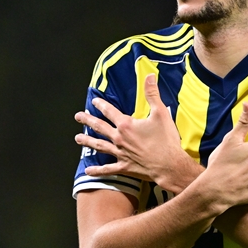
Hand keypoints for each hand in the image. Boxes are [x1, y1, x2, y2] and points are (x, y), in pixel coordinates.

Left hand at [74, 75, 201, 191]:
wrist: (170, 165)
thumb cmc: (166, 140)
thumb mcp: (161, 113)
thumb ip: (153, 94)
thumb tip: (149, 77)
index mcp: (126, 125)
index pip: (110, 111)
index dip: (101, 105)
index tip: (94, 101)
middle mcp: (119, 138)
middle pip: (100, 127)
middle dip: (88, 120)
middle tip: (78, 116)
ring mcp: (120, 154)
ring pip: (100, 146)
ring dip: (88, 141)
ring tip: (77, 138)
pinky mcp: (124, 167)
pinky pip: (107, 169)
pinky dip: (97, 170)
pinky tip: (87, 170)